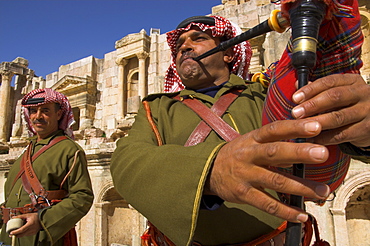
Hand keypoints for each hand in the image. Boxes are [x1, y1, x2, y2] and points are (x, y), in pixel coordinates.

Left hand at [9, 213, 41, 236]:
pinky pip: (27, 235)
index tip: (11, 233)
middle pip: (22, 234)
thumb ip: (20, 216)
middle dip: (16, 235)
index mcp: (30, 224)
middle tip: (11, 234)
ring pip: (24, 235)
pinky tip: (23, 231)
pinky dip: (23, 233)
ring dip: (19, 234)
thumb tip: (14, 217)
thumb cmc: (36, 217)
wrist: (43, 219)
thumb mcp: (28, 215)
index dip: (16, 232)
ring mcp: (33, 231)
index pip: (22, 229)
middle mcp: (32, 229)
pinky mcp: (33, 233)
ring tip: (16, 232)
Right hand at [205, 119, 330, 222]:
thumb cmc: (237, 155)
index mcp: (253, 139)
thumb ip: (276, 143)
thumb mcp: (251, 142)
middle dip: (300, 153)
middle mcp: (249, 155)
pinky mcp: (243, 194)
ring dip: (301, 187)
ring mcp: (246, 175)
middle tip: (323, 153)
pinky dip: (286, 211)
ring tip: (323, 191)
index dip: (294, 127)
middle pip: (275, 152)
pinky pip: (267, 204)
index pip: (275, 129)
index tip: (315, 126)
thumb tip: (305, 144)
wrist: (209, 171)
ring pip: (276, 181)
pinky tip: (302, 214)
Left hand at [292, 73, 369, 146]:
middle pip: (335, 97)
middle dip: (312, 105)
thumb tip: (296, 84)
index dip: (311, 89)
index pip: (329, 81)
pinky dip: (324, 137)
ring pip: (338, 117)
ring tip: (301, 126)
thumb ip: (319, 89)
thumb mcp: (339, 91)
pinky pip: (342, 134)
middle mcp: (362, 93)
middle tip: (296, 113)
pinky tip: (311, 138)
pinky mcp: (366, 129)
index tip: (295, 98)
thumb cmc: (349, 104)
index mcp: (352, 81)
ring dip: (317, 122)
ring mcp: (366, 111)